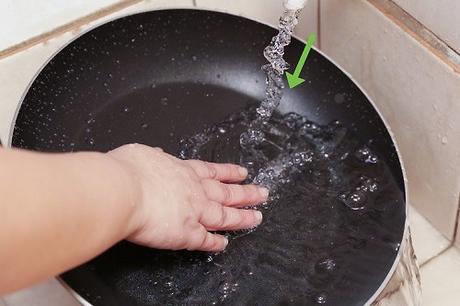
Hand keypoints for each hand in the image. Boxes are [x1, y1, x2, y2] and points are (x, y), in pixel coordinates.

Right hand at [108, 144, 267, 251]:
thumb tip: (157, 154)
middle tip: (263, 194)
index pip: (213, 171)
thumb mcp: (142, 153)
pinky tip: (223, 245)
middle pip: (227, 193)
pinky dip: (216, 243)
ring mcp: (193, 212)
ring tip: (256, 218)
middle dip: (247, 193)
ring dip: (242, 218)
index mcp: (183, 170)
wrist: (122, 190)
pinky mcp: (186, 233)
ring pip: (225, 216)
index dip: (229, 173)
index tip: (243, 173)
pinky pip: (206, 240)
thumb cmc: (127, 171)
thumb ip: (154, 156)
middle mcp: (194, 191)